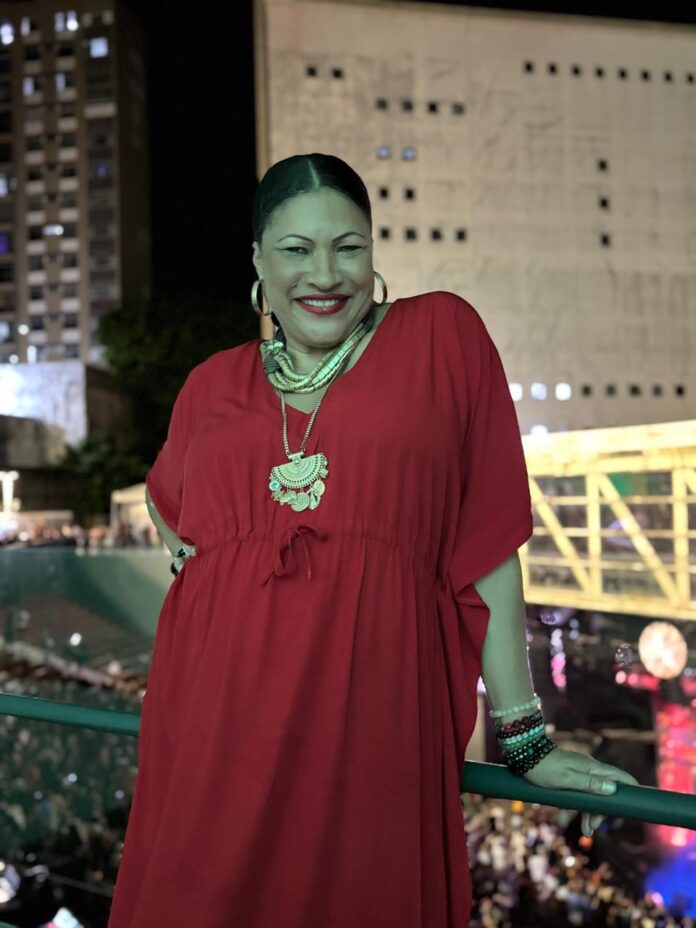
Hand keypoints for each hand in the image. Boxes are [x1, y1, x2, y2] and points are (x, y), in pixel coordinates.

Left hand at [520, 744, 639, 836]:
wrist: (524, 755)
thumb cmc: (545, 768)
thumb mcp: (567, 780)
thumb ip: (589, 785)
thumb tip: (613, 789)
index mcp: (592, 768)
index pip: (619, 777)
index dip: (631, 789)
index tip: (637, 804)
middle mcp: (589, 769)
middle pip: (607, 791)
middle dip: (603, 811)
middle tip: (592, 827)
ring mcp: (579, 772)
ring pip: (593, 794)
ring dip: (591, 812)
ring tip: (585, 831)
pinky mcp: (570, 775)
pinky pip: (581, 793)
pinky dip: (581, 805)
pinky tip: (571, 814)